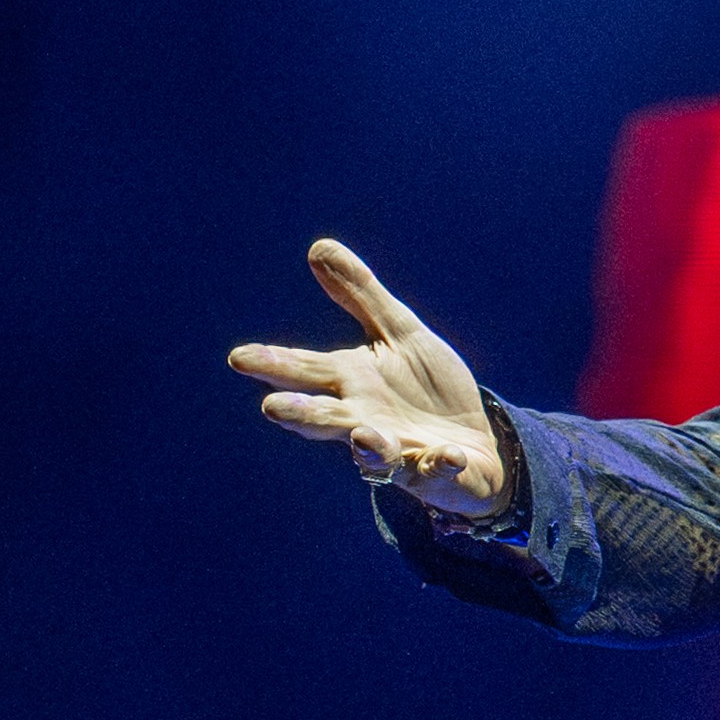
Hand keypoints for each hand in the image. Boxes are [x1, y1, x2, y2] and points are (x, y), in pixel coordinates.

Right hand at [230, 242, 503, 517]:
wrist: (479, 443)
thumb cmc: (428, 390)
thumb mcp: (401, 334)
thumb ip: (361, 296)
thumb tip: (318, 247)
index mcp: (353, 383)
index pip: (306, 371)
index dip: (274, 363)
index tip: (240, 357)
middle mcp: (366, 420)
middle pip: (327, 417)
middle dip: (302, 413)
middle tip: (273, 407)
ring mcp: (401, 451)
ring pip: (375, 454)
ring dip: (369, 447)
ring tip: (363, 436)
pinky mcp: (439, 472)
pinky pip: (438, 470)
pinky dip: (441, 464)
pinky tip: (447, 454)